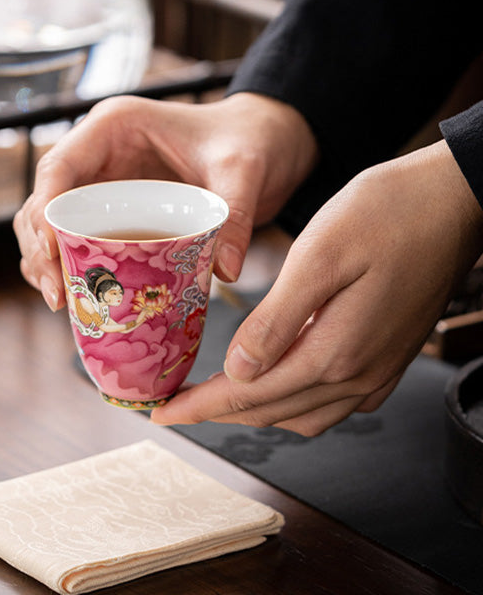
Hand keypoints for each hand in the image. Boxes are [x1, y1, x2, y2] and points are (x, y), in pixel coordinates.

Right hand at [13, 93, 317, 309]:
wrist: (262, 143)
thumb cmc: (247, 139)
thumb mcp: (243, 170)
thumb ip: (236, 213)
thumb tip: (224, 273)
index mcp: (113, 127)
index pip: (58, 167)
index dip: (44, 213)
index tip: (52, 254)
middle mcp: (97, 153)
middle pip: (44, 201)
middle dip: (40, 248)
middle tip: (57, 294)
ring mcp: (102, 182)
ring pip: (51, 222)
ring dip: (46, 261)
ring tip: (61, 302)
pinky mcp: (114, 208)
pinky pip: (77, 237)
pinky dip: (70, 265)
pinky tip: (77, 297)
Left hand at [151, 140, 482, 435]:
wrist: (452, 201)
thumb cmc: (385, 214)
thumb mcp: (320, 257)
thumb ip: (277, 321)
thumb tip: (238, 370)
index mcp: (334, 350)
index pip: (249, 395)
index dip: (200, 407)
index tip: (163, 413)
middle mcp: (357, 374)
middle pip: (271, 411)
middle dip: (217, 412)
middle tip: (176, 406)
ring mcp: (377, 371)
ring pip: (300, 414)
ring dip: (253, 410)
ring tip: (214, 395)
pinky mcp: (388, 358)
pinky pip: (331, 404)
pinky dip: (291, 402)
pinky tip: (272, 380)